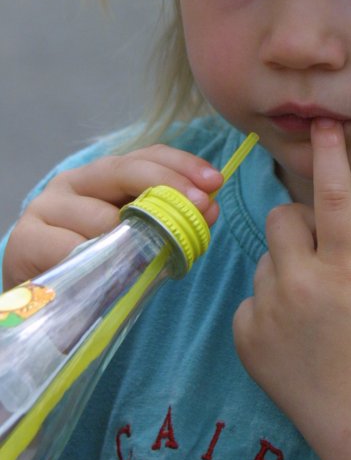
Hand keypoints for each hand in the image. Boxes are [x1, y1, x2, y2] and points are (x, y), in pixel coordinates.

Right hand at [2, 144, 222, 289]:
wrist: (38, 304)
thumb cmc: (94, 267)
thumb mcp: (133, 239)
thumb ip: (167, 222)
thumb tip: (210, 211)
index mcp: (101, 175)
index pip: (146, 155)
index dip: (183, 164)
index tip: (215, 181)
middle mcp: (72, 181)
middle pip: (124, 170)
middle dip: (169, 185)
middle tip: (201, 205)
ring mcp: (45, 207)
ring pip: (101, 217)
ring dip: (129, 241)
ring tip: (141, 263)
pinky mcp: (25, 239)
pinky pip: (70, 249)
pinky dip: (92, 264)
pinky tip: (100, 276)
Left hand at [233, 119, 350, 459]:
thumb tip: (343, 226)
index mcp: (345, 267)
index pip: (335, 197)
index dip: (330, 157)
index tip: (323, 125)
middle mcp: (301, 282)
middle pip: (282, 217)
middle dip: (300, 225)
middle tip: (321, 254)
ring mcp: (269, 310)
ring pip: (267, 258)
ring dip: (287, 268)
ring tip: (311, 307)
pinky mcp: (245, 334)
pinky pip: (252, 297)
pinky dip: (270, 305)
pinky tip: (293, 332)